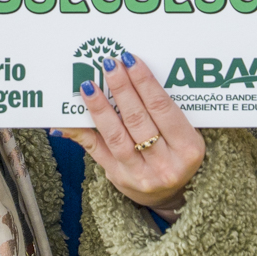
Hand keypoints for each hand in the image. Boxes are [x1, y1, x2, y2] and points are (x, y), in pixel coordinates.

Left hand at [52, 51, 204, 218]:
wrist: (171, 195)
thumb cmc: (177, 154)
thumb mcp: (183, 135)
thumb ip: (164, 110)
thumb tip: (132, 72)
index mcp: (188, 148)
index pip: (163, 108)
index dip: (145, 82)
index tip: (131, 60)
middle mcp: (165, 164)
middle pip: (138, 119)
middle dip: (121, 88)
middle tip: (109, 64)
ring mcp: (141, 174)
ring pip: (116, 136)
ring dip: (100, 107)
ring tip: (89, 85)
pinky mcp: (119, 178)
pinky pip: (96, 150)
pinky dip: (80, 132)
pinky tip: (67, 118)